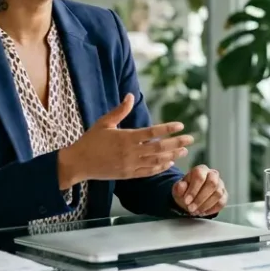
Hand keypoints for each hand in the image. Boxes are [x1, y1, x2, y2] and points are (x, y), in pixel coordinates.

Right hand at [58, 94, 193, 186]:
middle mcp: (130, 152)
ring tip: (184, 151)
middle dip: (177, 143)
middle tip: (190, 139)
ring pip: (156, 161)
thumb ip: (120, 110)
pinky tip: (169, 163)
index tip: (180, 125)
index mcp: (125, 137)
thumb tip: (130, 95)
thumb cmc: (90, 140)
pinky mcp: (128, 175)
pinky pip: (148, 172)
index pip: (152, 132)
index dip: (168, 129)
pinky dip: (160, 168)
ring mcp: (130, 165)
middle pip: (159, 148)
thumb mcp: (104, 123)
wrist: (78, 163)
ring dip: (172, 156)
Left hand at [173, 164, 226, 215]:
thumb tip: (181, 186)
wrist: (191, 197)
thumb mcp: (178, 189)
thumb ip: (179, 187)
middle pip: (212, 183)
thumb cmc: (185, 191)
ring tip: (196, 211)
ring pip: (218, 193)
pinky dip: (212, 209)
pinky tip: (203, 212)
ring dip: (205, 205)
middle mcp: (213, 174)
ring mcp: (220, 184)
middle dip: (200, 198)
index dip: (193, 189)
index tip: (187, 200)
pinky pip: (222, 202)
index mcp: (201, 170)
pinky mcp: (224, 194)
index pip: (200, 176)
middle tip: (191, 208)